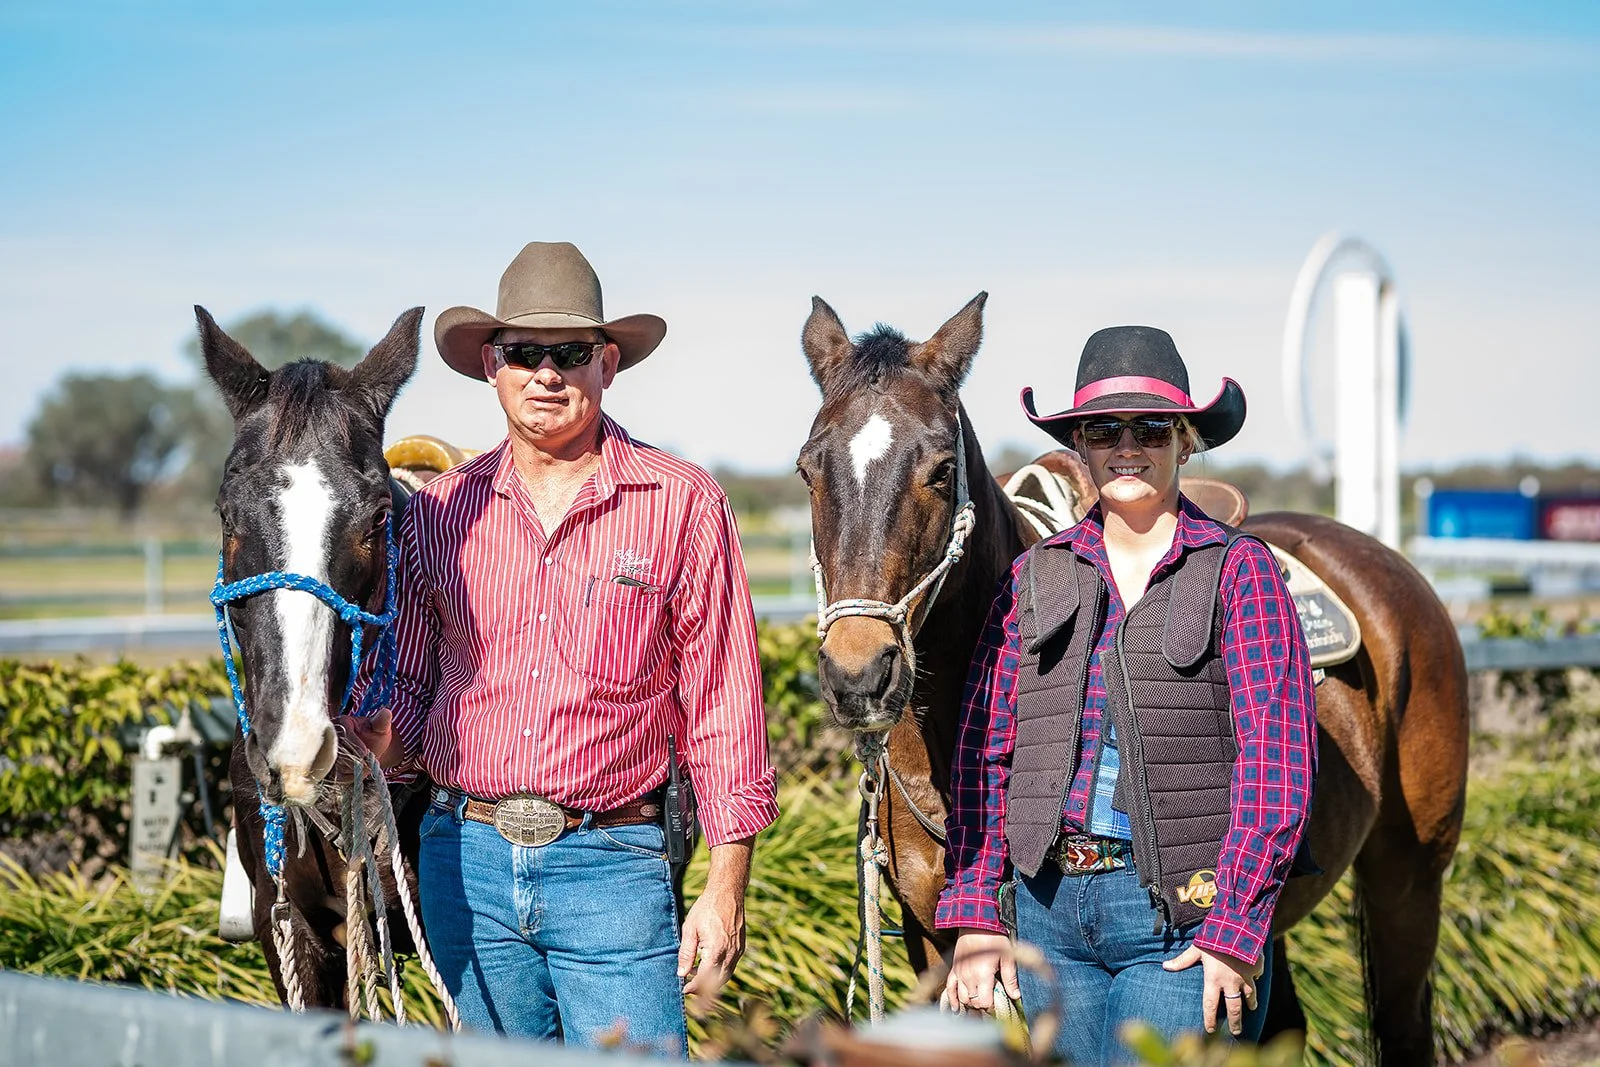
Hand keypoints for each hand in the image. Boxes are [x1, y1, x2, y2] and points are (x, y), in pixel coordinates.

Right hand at [332, 708, 403, 769]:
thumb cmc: (374, 736)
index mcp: (342, 722)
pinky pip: (334, 774)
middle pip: (338, 751)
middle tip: (367, 762)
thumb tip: (386, 712)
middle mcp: (330, 735)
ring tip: (363, 765)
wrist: (370, 748)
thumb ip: (382, 721)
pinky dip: (347, 776)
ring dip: (352, 768)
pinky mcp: (327, 765)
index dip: (356, 746)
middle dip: (355, 759)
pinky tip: (355, 771)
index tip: (366, 753)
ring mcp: (326, 750)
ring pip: (336, 764)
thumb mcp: (380, 728)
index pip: (344, 735)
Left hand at [678, 887, 744, 1005]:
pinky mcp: (741, 947)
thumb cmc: (706, 908)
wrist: (727, 893)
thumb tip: (681, 973)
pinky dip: (720, 970)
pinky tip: (707, 964)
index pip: (705, 979)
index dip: (694, 987)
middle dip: (703, 989)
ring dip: (712, 981)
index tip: (684, 989)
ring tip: (696, 974)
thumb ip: (686, 953)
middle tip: (689, 987)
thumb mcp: (690, 929)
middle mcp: (730, 953)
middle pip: (717, 982)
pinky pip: (731, 966)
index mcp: (716, 950)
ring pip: (726, 975)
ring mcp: (738, 951)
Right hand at [944, 929, 1021, 1012]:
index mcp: (983, 975)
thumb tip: (1016, 996)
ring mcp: (959, 973)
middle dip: (982, 1006)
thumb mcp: (1007, 957)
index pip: (985, 1002)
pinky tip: (956, 1008)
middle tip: (991, 1002)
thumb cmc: (994, 939)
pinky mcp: (954, 969)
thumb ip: (1010, 978)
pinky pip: (949, 988)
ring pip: (962, 998)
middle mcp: (969, 977)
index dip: (992, 1007)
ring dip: (970, 1003)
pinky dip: (952, 999)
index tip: (998, 1004)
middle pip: (974, 1002)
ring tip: (979, 1002)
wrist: (976, 922)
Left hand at [1162, 944, 1260, 1034]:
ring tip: (1252, 1009)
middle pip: (1234, 1009)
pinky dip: (1256, 978)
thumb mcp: (1196, 948)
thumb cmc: (1212, 937)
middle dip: (1235, 1022)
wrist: (1236, 925)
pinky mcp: (1256, 968)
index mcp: (1213, 979)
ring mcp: (1246, 976)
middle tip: (1236, 1032)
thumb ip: (1182, 960)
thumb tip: (1165, 966)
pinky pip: (1257, 976)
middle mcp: (1230, 982)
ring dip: (1251, 1004)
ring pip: (1250, 996)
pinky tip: (1256, 979)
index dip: (1210, 1020)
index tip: (1210, 1030)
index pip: (1210, 1005)